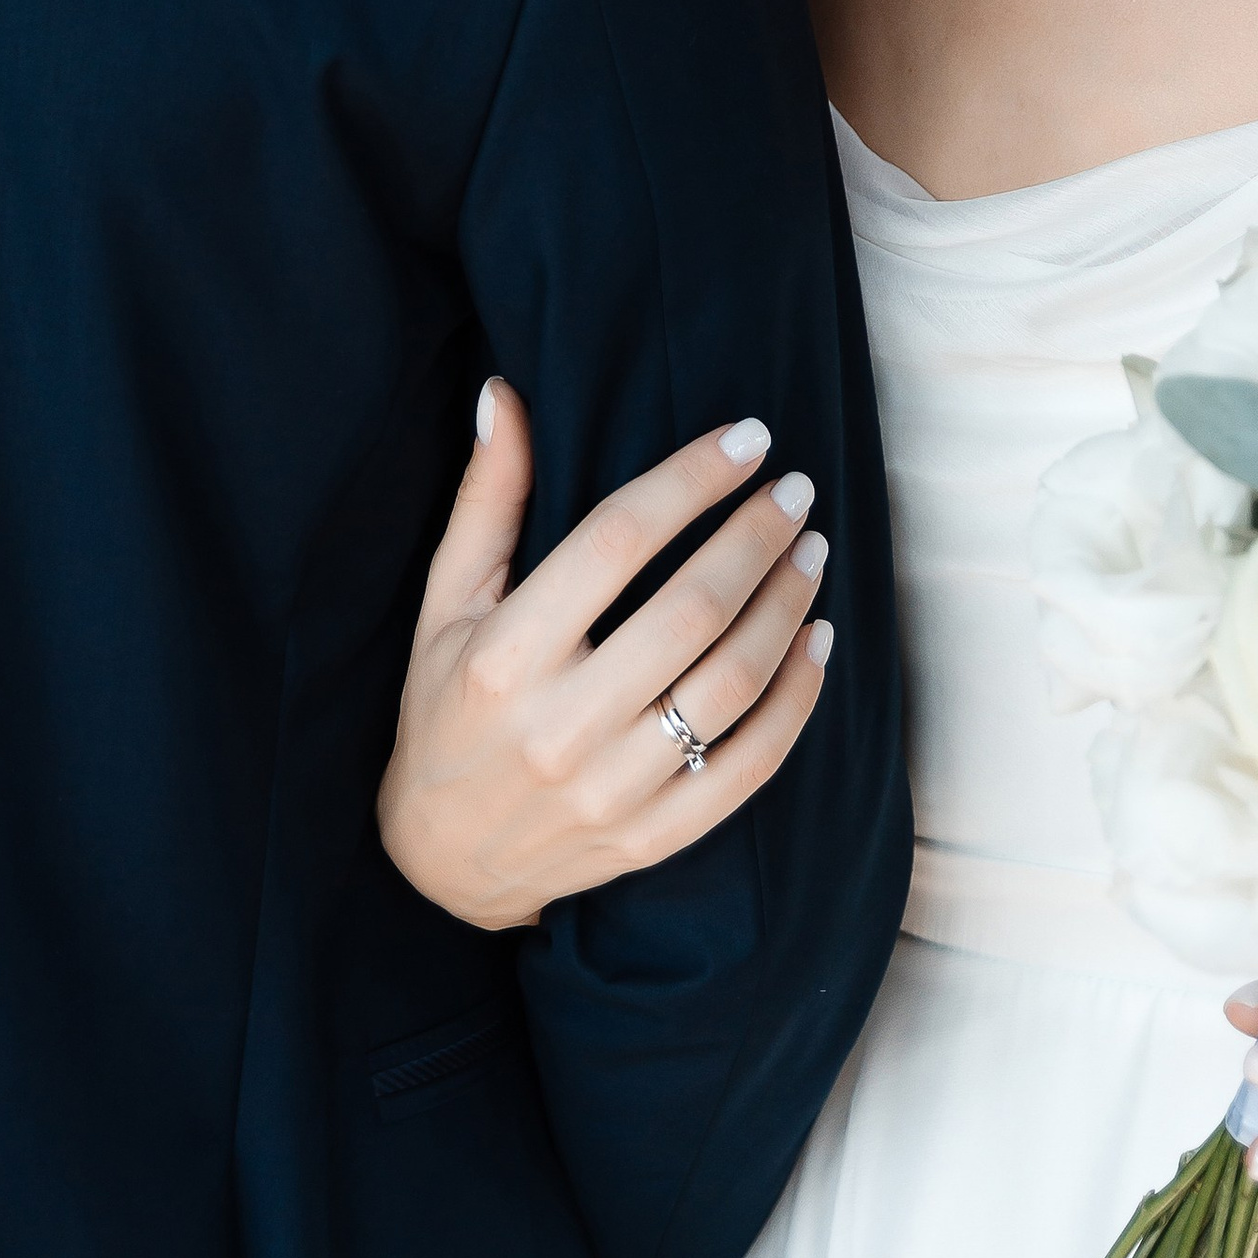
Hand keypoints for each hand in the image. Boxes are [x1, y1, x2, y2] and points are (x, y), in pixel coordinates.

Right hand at [378, 379, 834, 930]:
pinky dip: (796, 701)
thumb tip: (505, 395)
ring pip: (730, 686)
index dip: (690, 480)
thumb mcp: (446, 604)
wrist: (441, 863)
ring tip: (811, 552)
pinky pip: (748, 767)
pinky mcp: (651, 839)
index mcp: (505, 655)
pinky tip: (816, 642)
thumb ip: (487, 500)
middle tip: (796, 490)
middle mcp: (559, 726)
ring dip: (785, 608)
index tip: (748, 438)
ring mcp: (610, 791)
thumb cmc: (443, 709)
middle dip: (756, 537)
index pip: (617, 543)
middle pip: (690, 611)